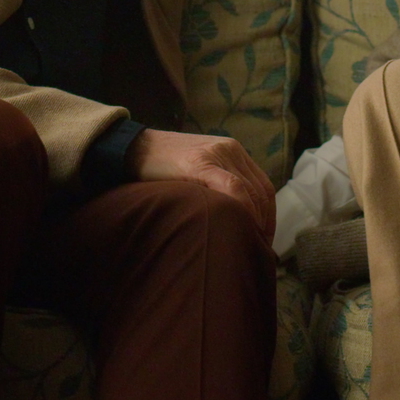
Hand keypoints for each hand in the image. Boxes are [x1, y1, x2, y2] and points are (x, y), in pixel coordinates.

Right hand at [128, 128, 275, 241]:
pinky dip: (240, 209)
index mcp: (233, 152)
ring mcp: (217, 154)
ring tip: (247, 247)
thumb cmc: (162, 168)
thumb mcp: (198, 173)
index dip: (268, 217)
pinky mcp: (201, 162)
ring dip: (253, 221)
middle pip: (260, 192)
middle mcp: (231, 150)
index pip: (263, 188)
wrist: (132, 148)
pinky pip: (231, 187)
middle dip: (262, 224)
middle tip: (256, 251)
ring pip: (249, 191)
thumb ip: (217, 186)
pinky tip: (237, 228)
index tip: (263, 242)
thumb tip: (234, 223)